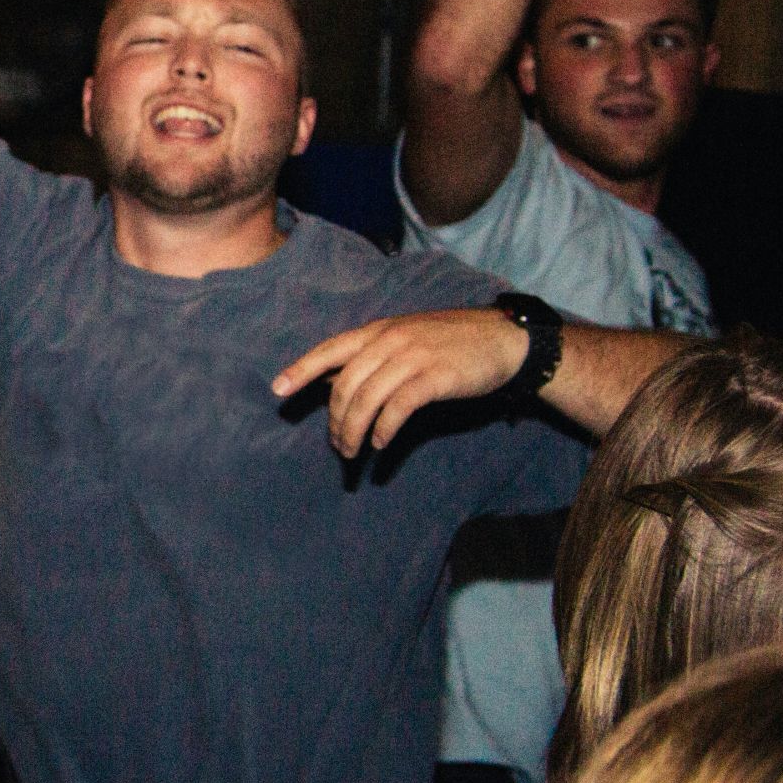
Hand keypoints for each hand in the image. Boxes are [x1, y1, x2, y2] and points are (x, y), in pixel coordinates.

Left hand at [271, 307, 525, 457]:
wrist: (504, 341)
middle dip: (336, 419)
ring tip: (354, 452)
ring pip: (367, 399)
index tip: (278, 389)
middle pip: (345, 384)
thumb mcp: (405, 339)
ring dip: (354, 431)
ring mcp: (412, 357)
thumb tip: (331, 381)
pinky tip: (381, 443)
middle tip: (338, 445)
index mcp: (379, 330)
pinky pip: (398, 407)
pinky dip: (384, 428)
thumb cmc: (451, 344)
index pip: (330, 349)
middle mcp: (390, 340)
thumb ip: (371, 357)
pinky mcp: (435, 377)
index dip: (301, 369)